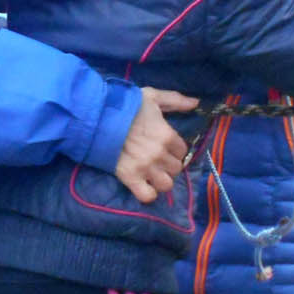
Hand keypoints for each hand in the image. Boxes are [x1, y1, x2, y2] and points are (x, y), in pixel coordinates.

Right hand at [113, 87, 198, 202]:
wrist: (98, 117)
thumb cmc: (126, 106)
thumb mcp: (152, 96)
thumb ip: (175, 100)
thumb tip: (196, 103)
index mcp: (167, 135)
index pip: (182, 151)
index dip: (175, 149)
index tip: (165, 146)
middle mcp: (160, 154)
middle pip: (176, 169)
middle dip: (168, 164)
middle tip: (157, 159)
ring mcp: (145, 168)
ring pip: (166, 184)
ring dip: (161, 179)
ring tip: (152, 173)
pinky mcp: (130, 178)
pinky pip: (147, 196)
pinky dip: (148, 193)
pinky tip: (144, 185)